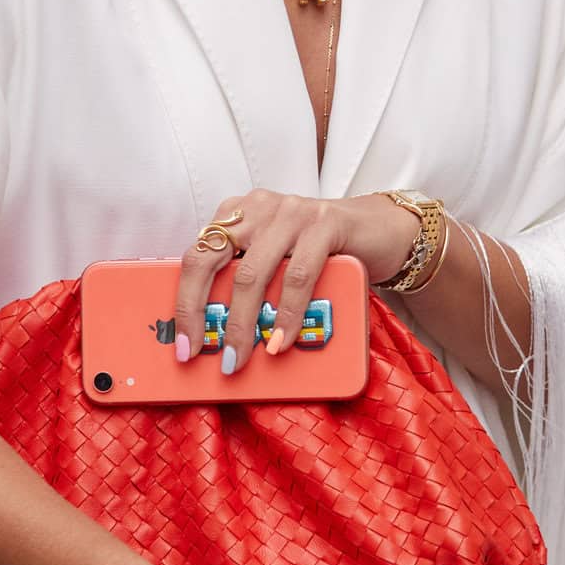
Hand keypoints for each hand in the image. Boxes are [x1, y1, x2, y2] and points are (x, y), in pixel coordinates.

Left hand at [173, 188, 421, 374]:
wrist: (380, 230)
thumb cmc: (321, 253)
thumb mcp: (278, 262)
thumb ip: (250, 284)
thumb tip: (217, 336)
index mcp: (237, 214)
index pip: (196, 257)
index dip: (184, 303)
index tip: (184, 343)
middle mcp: (258, 208)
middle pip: (211, 261)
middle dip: (202, 314)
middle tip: (208, 354)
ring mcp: (290, 213)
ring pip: (251, 274)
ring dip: (244, 324)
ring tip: (243, 356)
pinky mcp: (324, 223)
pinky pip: (298, 275)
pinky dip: (288, 314)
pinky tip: (282, 339)